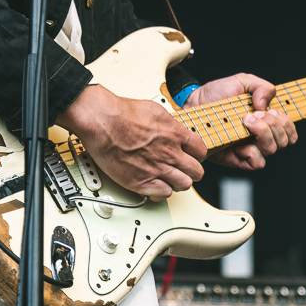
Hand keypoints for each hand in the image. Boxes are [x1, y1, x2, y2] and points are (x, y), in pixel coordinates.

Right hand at [59, 84, 206, 198]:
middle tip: (182, 169)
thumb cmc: (123, 113)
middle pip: (196, 172)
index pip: (201, 151)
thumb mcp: (156, 111)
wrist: (103, 122)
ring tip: (168, 178)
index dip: (196, 154)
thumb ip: (169, 125)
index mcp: (175, 134)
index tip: (190, 155)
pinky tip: (154, 185)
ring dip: (177, 182)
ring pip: (184, 185)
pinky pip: (164, 194)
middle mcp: (170, 153)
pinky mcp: (142, 182)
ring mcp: (157, 169)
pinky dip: (161, 191)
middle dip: (191, 171)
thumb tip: (174, 130)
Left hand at [184, 73, 297, 169]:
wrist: (193, 104)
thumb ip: (261, 87)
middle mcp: (260, 135)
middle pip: (284, 140)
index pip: (290, 129)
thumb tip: (267, 104)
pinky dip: (253, 151)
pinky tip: (241, 141)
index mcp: (265, 119)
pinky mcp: (237, 159)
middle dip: (273, 124)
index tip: (271, 110)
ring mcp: (249, 148)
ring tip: (246, 121)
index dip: (287, 123)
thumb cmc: (217, 95)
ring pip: (272, 149)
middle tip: (254, 113)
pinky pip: (256, 163)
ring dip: (263, 133)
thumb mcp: (241, 82)